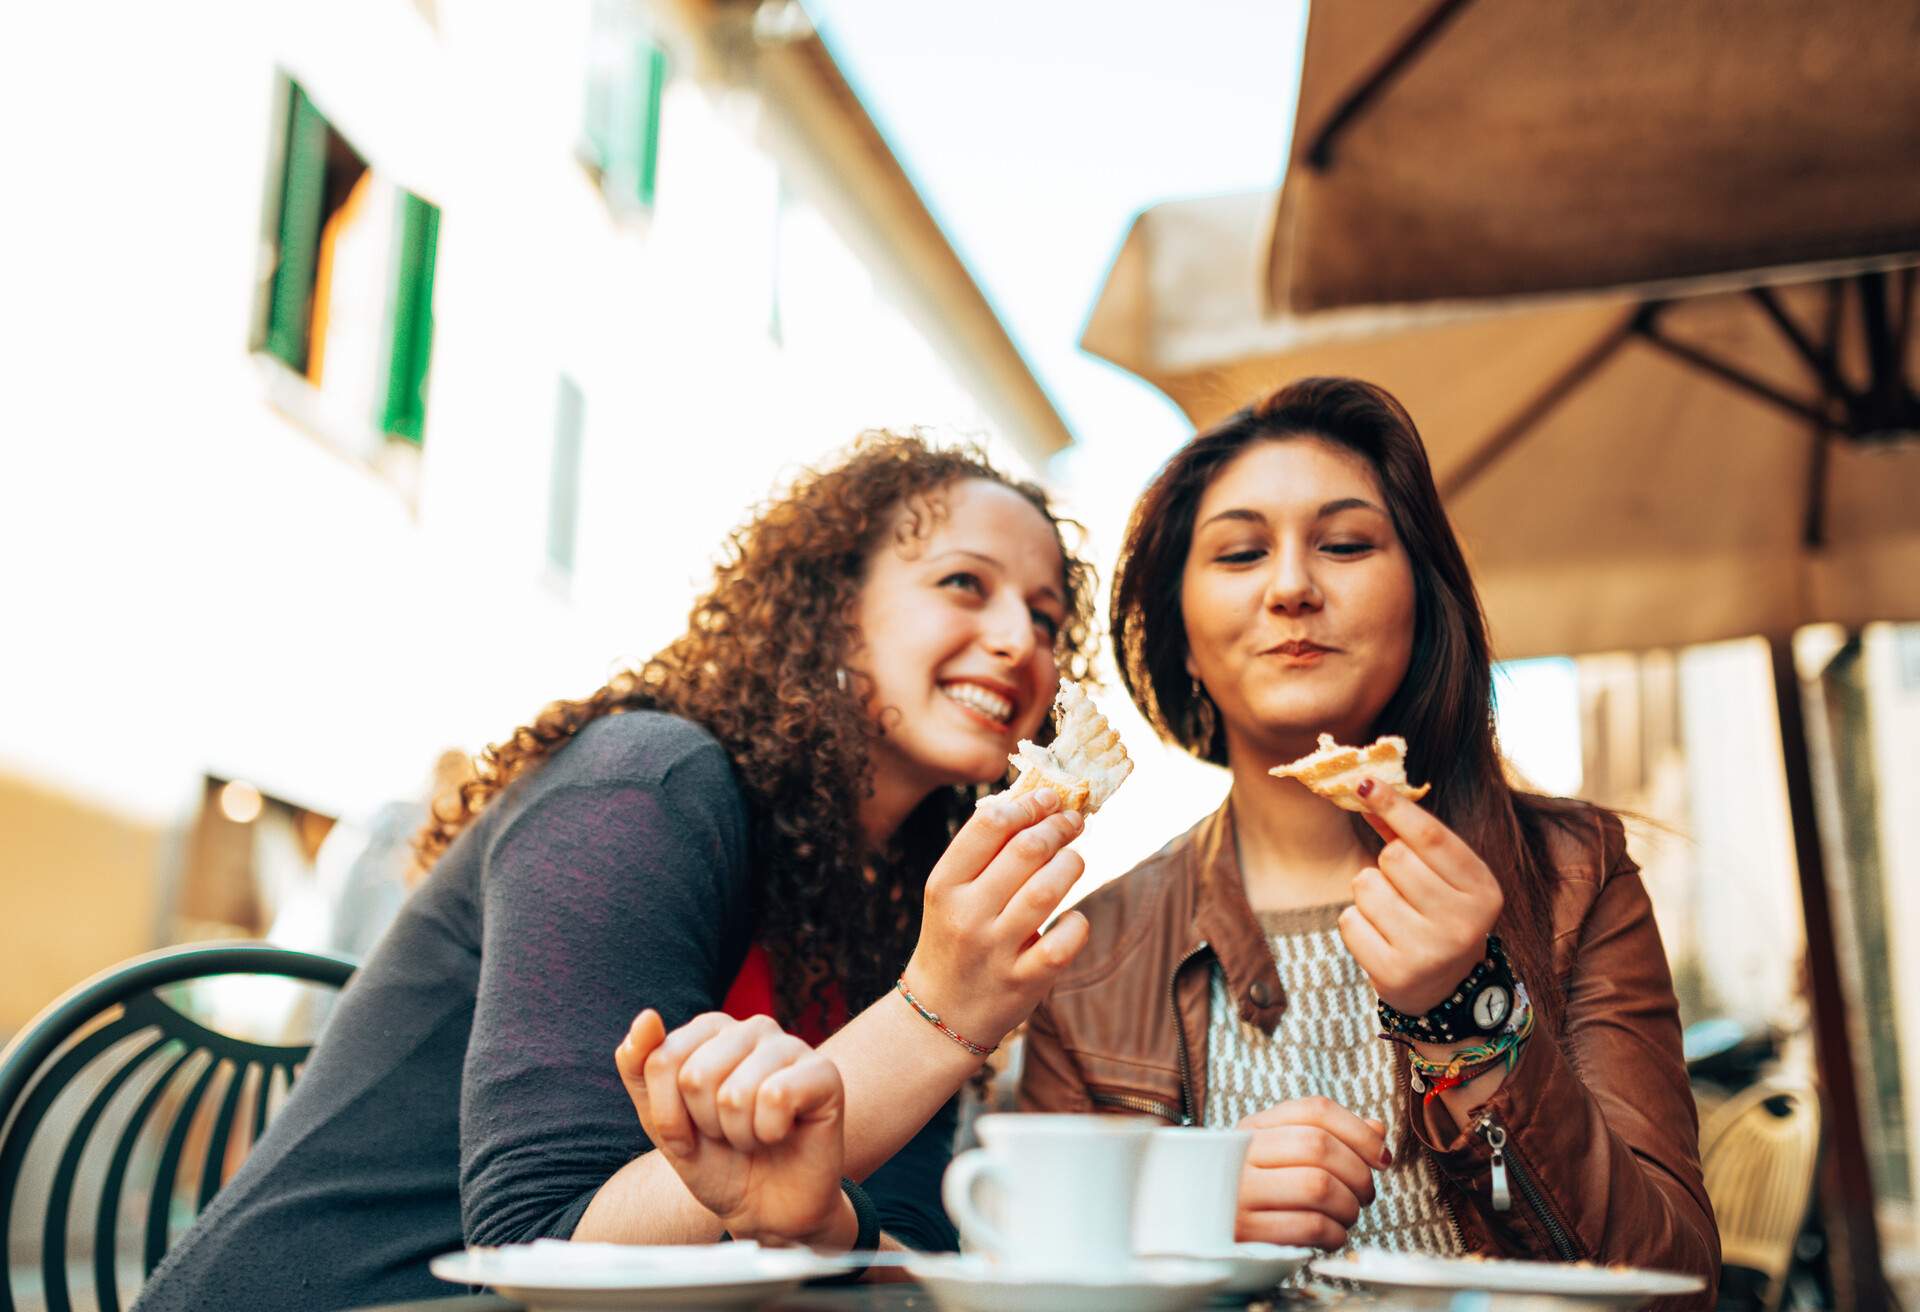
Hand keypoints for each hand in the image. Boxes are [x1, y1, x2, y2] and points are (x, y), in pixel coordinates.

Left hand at [616, 1010, 847, 1245]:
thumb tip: (646, 1017)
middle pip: (696, 1076)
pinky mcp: (824, 1073)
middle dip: (705, 1124)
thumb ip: (641, 1068)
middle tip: (729, 1135)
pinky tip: (782, 1133)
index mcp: (712, 1030)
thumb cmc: (718, 1161)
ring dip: (738, 1134)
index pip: (662, 1059)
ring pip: (735, 1092)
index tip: (690, 1132)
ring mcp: (791, 1046)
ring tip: (755, 1137)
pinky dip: (770, 1131)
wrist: (766, 1210)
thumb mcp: (663, 1122)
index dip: (668, 1114)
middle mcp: (753, 1028)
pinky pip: (777, 1096)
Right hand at [902, 787, 1090, 1046]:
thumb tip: (1035, 801)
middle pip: (1025, 850)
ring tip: (1075, 859)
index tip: (1048, 798)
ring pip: (1047, 889)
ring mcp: (996, 950)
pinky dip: (1077, 923)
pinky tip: (1072, 916)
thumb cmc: (954, 937)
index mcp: (943, 885)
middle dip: (1058, 827)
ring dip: (1071, 864)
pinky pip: (1064, 942)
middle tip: (1073, 821)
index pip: (987, 825)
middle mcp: (967, 915)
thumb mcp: (950, 893)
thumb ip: (984, 852)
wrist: (941, 1012)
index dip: (1026, 804)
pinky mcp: (1024, 981)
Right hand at [1234, 1097, 1389, 1248]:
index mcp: (1252, 1127)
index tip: (1382, 1158)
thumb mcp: (1279, 1156)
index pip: (1315, 1110)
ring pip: (1318, 1186)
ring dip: (1349, 1206)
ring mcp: (1238, 1191)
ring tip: (1346, 1215)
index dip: (1360, 1132)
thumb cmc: (1252, 1192)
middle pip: (1319, 1146)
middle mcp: (1240, 1152)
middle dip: (1359, 1174)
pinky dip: (1335, 1234)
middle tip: (1365, 1194)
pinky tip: (1330, 1235)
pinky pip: (1309, 1226)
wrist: (1195, 1231)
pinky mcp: (1244, 1232)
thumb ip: (1327, 1137)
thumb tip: (1376, 1129)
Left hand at [1336, 777, 1503, 1014]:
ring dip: (1368, 894)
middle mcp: (1462, 923)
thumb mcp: (1441, 876)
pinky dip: (1356, 923)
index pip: (1430, 836)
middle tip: (1403, 889)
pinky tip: (1380, 938)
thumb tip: (1367, 790)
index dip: (1395, 806)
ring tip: (1393, 915)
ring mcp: (1429, 952)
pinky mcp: (1395, 974)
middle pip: (1393, 857)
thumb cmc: (1438, 915)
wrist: (1445, 988)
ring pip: (1365, 886)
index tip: (1364, 783)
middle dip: (1386, 865)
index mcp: (1483, 890)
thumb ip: (1408, 835)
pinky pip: (1349, 920)